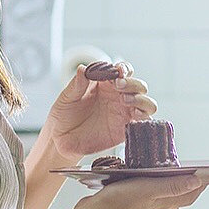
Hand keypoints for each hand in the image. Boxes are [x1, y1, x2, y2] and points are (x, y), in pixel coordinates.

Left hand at [44, 61, 158, 162]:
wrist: (61, 140)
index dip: (124, 68)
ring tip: (125, 100)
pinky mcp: (126, 129)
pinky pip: (144, 122)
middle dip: (132, 83)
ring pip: (147, 103)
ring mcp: (124, 113)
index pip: (122, 71)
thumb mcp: (66, 98)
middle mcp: (118, 96)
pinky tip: (135, 116)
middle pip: (138, 85)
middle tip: (119, 86)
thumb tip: (83, 68)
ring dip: (141, 99)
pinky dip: (145, 117)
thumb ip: (76, 84)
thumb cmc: (63, 116)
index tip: (118, 71)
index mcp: (105, 84)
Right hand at [73, 175, 206, 208]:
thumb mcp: (146, 189)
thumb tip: (197, 181)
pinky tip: (148, 182)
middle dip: (190, 184)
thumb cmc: (116, 202)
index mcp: (163, 205)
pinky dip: (155, 190)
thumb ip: (171, 186)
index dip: (201, 184)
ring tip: (176, 174)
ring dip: (172, 187)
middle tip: (197, 171)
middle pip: (179, 197)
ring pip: (164, 199)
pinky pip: (149, 199)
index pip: (190, 194)